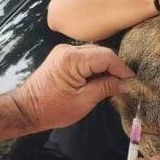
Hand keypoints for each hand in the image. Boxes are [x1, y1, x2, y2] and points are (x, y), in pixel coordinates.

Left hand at [11, 44, 133, 131]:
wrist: (27, 109)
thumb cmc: (52, 109)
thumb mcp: (84, 102)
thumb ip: (106, 88)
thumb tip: (126, 84)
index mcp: (72, 59)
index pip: (106, 56)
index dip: (121, 68)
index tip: (132, 82)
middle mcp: (68, 49)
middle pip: (101, 52)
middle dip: (115, 67)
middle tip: (125, 84)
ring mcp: (64, 51)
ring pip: (94, 53)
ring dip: (106, 66)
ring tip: (115, 83)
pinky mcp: (62, 57)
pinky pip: (86, 57)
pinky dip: (96, 66)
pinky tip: (101, 79)